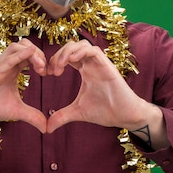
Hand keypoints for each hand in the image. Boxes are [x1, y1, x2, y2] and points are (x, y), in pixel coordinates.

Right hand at [0, 39, 47, 140]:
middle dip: (39, 53)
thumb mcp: (16, 112)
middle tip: (46, 70)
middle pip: (24, 45)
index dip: (42, 59)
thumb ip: (32, 116)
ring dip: (32, 53)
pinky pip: (6, 59)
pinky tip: (31, 53)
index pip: (30, 55)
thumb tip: (46, 128)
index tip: (49, 73)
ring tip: (41, 68)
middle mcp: (6, 65)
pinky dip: (19, 54)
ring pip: (15, 46)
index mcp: (12, 70)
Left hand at [45, 40, 161, 135]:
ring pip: (82, 44)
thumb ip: (62, 117)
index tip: (47, 73)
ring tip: (60, 66)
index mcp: (85, 70)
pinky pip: (93, 50)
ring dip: (68, 51)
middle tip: (53, 70)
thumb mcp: (78, 112)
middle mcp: (91, 64)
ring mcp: (100, 63)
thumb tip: (47, 129)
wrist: (125, 116)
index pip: (67, 56)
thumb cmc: (105, 111)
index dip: (55, 60)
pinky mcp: (107, 66)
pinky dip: (81, 52)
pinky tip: (72, 61)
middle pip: (72, 46)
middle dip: (58, 54)